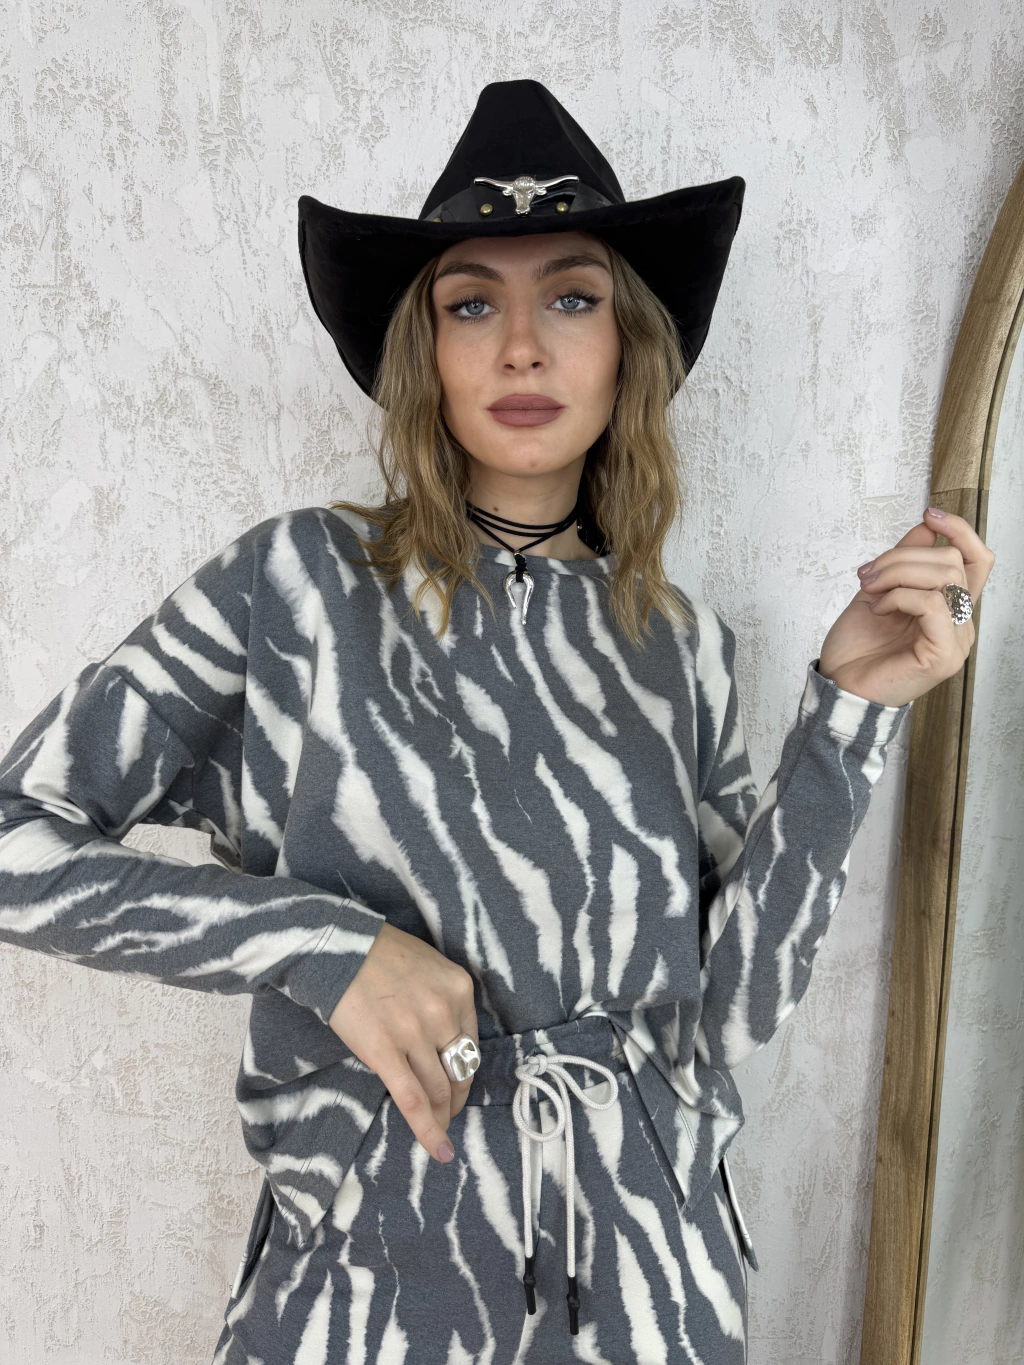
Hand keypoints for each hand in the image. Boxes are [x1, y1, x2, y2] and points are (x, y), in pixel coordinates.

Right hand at [328, 920, 478, 1163]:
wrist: (335, 948)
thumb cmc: (378, 953)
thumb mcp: (428, 966)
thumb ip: (443, 1000)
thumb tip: (444, 1040)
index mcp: (459, 989)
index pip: (471, 1044)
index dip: (466, 1073)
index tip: (459, 1086)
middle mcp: (443, 1012)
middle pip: (459, 1070)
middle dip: (456, 1099)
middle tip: (449, 1113)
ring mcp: (415, 1034)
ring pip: (438, 1089)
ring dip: (441, 1115)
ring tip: (440, 1129)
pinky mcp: (385, 1052)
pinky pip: (413, 1100)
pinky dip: (428, 1130)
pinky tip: (439, 1148)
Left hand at [817, 507, 995, 706]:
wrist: (839, 686)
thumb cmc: (858, 647)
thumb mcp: (878, 590)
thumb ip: (904, 562)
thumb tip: (926, 526)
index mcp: (949, 607)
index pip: (976, 560)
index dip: (959, 531)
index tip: (929, 514)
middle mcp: (959, 624)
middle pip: (953, 561)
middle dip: (904, 555)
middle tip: (868, 573)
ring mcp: (955, 640)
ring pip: (945, 577)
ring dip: (898, 572)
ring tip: (870, 588)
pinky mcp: (944, 655)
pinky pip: (932, 604)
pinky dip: (900, 597)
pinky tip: (879, 608)